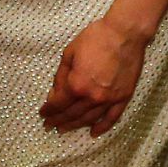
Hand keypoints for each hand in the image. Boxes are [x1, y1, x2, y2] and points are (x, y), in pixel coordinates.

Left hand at [40, 17, 151, 137]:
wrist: (124, 34)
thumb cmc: (95, 38)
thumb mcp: (69, 53)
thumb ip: (61, 76)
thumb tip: (55, 93)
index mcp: (76, 84)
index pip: (58, 103)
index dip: (49, 110)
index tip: (43, 114)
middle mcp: (92, 96)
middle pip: (72, 114)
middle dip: (58, 120)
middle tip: (49, 126)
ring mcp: (109, 99)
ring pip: (89, 119)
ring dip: (75, 125)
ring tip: (64, 129)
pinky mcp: (123, 97)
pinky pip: (112, 117)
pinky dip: (102, 127)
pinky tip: (93, 133)